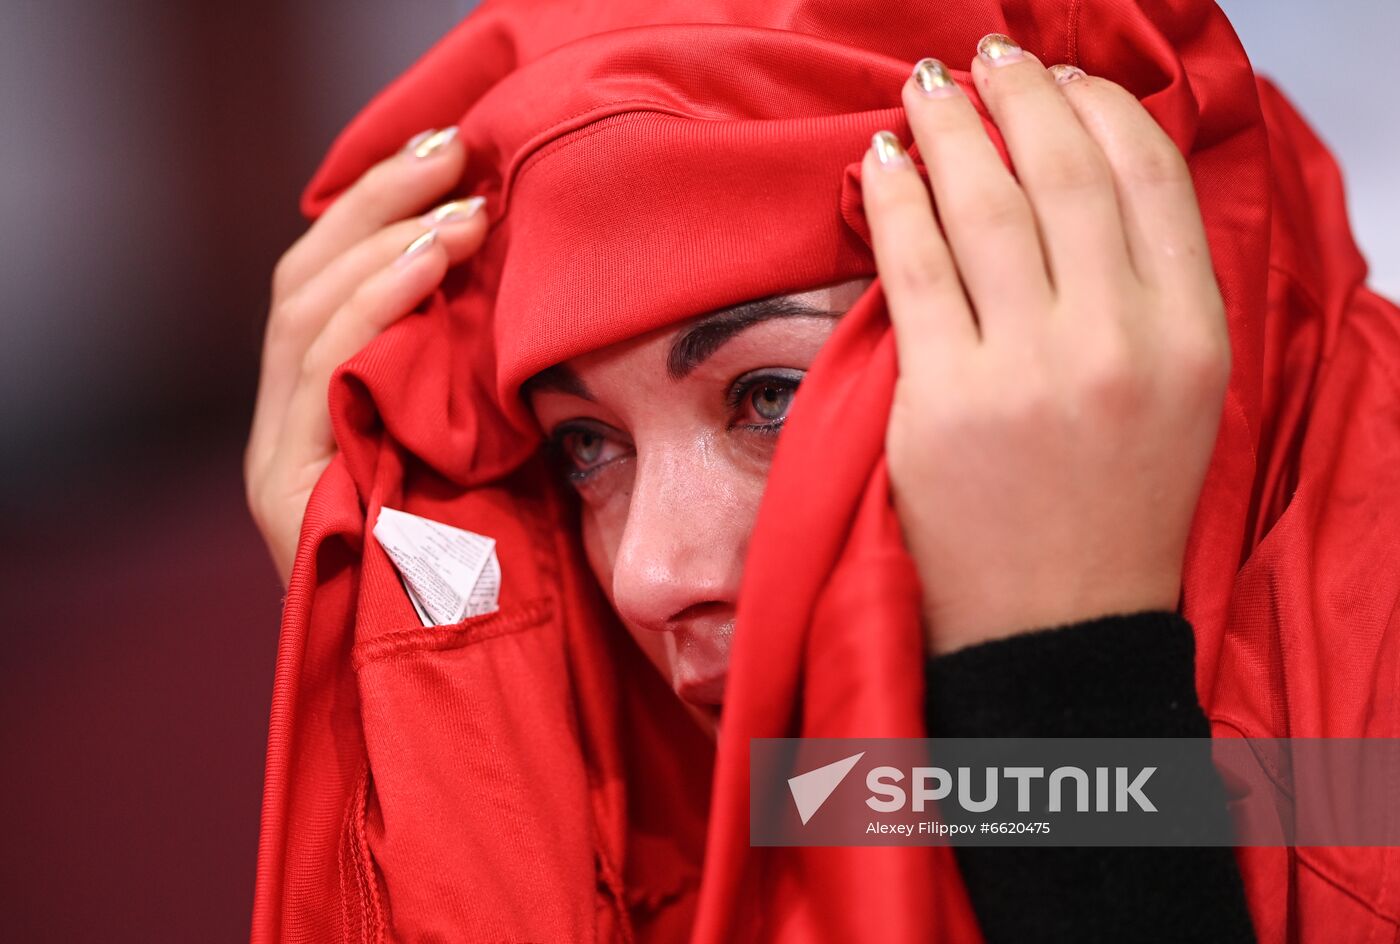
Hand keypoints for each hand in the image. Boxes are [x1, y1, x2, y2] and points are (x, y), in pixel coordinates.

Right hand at [244, 127, 488, 585]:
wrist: (472, 692)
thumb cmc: (505, 572)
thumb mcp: (494, 448)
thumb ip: (477, 373)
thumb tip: (520, 272)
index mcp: (329, 411)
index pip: (328, 282)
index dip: (380, 210)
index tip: (455, 157)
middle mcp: (289, 427)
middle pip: (305, 279)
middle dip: (378, 201)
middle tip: (454, 147)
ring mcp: (280, 458)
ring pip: (302, 311)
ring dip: (384, 240)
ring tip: (462, 203)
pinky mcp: (286, 494)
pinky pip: (321, 373)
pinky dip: (375, 306)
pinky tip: (431, 264)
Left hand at [860, 36, 1229, 655]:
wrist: (1058, 629)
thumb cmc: (1113, 512)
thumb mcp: (1177, 396)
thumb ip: (1148, 291)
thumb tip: (1085, 182)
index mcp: (1192, 335)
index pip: (1147, 177)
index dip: (1098, 109)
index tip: (1060, 83)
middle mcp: (1120, 342)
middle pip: (1063, 172)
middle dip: (1019, 95)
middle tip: (986, 61)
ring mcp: (1030, 372)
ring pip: (986, 203)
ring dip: (950, 128)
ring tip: (925, 92)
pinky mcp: (945, 401)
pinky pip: (914, 265)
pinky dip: (894, 199)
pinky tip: (880, 162)